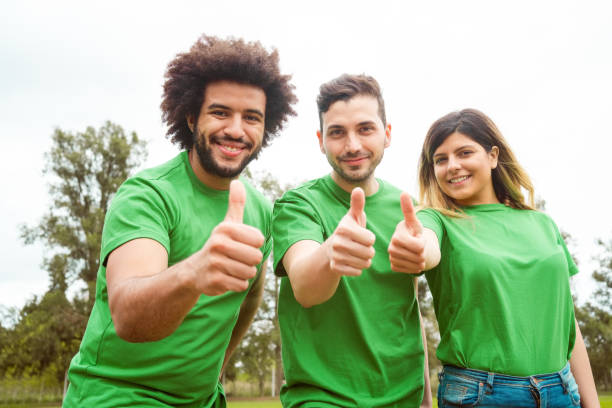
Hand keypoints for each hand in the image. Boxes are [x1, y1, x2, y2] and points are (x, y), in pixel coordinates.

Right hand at [190, 180, 264, 295]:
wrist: (195, 271)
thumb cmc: (219, 245)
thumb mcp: (227, 224)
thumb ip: (235, 204)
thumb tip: (237, 181)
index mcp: (225, 228)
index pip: (259, 240)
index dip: (254, 245)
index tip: (241, 244)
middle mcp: (218, 243)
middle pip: (256, 257)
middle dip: (250, 261)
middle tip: (236, 259)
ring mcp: (215, 263)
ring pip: (250, 272)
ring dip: (244, 273)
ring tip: (231, 268)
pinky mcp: (214, 280)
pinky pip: (241, 285)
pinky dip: (237, 284)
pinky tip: (227, 278)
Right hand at [325, 187, 375, 276]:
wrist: (330, 249)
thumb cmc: (348, 231)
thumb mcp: (353, 217)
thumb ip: (357, 204)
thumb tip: (358, 189)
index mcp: (344, 228)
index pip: (371, 239)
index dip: (369, 238)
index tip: (362, 236)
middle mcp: (338, 242)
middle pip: (369, 252)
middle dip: (368, 251)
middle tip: (360, 247)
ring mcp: (335, 256)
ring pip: (365, 263)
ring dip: (364, 260)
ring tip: (357, 254)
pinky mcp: (335, 268)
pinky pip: (357, 272)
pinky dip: (357, 269)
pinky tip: (351, 262)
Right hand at [388, 192, 425, 273]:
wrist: (413, 247)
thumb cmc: (415, 233)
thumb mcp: (415, 222)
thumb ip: (409, 210)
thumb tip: (403, 193)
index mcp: (397, 235)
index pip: (419, 246)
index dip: (423, 243)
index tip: (418, 238)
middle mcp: (391, 247)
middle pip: (418, 256)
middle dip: (423, 253)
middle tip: (418, 248)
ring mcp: (391, 258)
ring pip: (416, 265)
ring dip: (420, 261)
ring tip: (416, 254)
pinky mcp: (393, 267)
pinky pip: (410, 271)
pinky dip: (415, 267)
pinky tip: (412, 261)